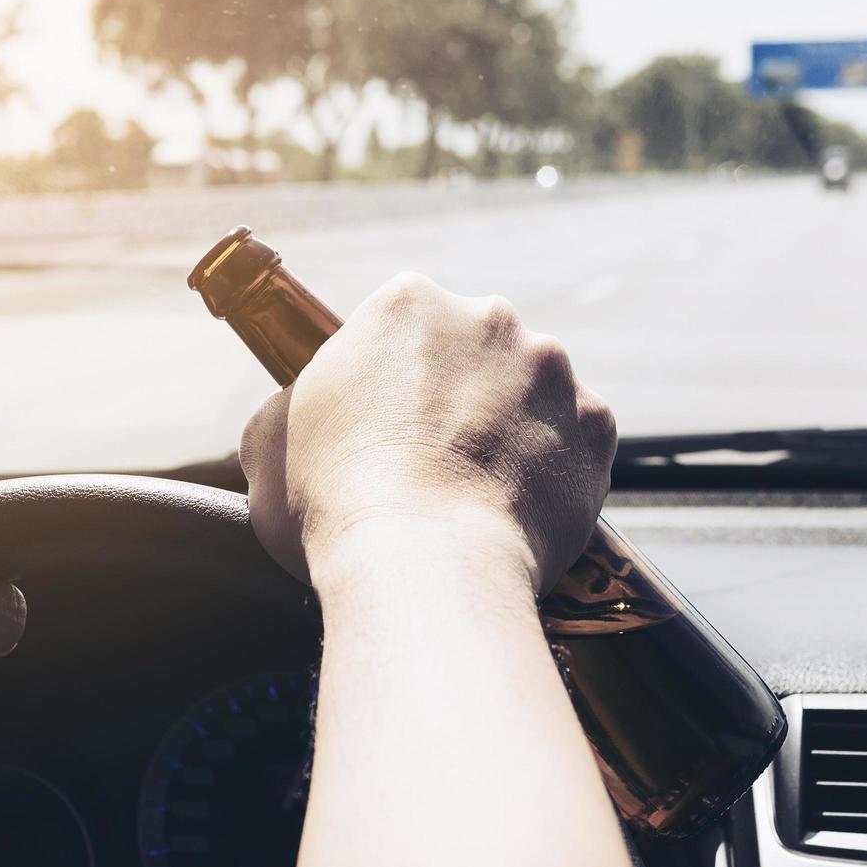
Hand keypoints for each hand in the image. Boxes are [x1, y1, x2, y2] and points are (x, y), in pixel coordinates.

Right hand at [239, 272, 616, 595]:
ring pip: (532, 392)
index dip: (390, 375)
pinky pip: (577, 442)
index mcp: (407, 302)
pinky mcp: (596, 427)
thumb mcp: (269, 439)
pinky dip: (556, 469)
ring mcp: (553, 371)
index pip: (402, 324)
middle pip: (474, 350)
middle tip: (431, 458)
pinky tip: (518, 508)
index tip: (386, 417)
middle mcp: (491, 317)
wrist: (426, 564)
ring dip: (512, 427)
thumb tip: (298, 414)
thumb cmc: (335, 501)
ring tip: (478, 491)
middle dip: (458, 394)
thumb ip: (293, 405)